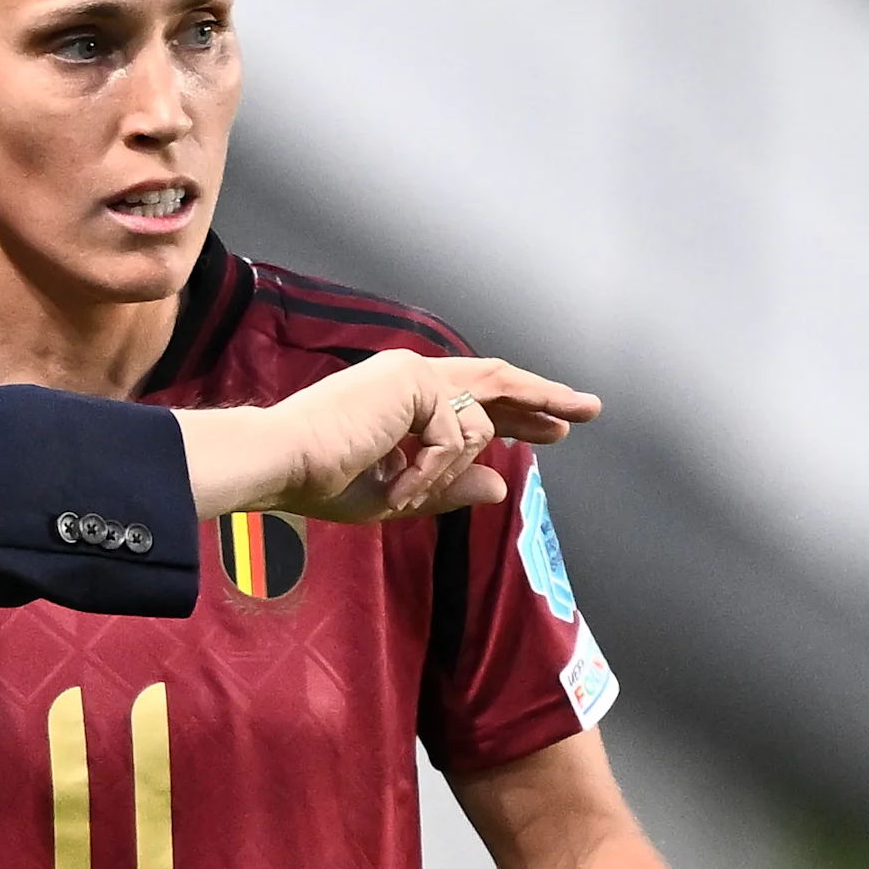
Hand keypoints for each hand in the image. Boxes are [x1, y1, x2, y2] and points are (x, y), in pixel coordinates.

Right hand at [180, 353, 598, 523]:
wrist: (279, 464)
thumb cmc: (318, 480)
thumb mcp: (398, 495)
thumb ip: (451, 487)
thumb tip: (503, 483)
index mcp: (404, 395)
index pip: (477, 397)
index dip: (520, 412)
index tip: (554, 428)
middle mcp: (412, 374)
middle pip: (498, 380)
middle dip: (544, 397)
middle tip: (588, 410)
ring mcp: (413, 373)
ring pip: (475, 424)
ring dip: (452, 469)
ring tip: (405, 491)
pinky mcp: (413, 383)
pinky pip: (452, 438)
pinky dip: (429, 472)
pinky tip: (394, 484)